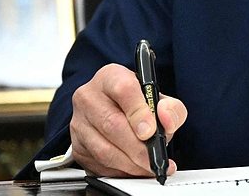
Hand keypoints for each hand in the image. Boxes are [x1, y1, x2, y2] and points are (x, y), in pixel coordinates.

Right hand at [69, 63, 187, 177]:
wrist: (115, 111)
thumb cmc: (136, 103)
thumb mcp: (159, 99)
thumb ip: (171, 108)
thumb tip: (166, 118)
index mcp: (110, 77)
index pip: (123, 90)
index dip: (138, 112)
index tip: (151, 131)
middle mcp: (89, 97)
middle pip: (111, 124)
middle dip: (138, 147)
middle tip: (154, 158)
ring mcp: (79, 122)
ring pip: (103, 149)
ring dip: (130, 164)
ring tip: (149, 167)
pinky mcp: (77, 146)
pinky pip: (97, 165)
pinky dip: (120, 172)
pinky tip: (135, 170)